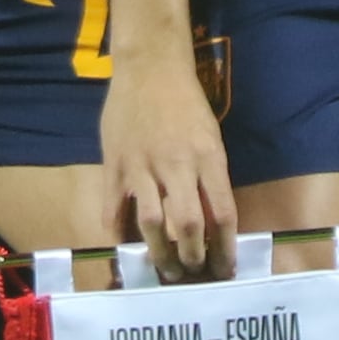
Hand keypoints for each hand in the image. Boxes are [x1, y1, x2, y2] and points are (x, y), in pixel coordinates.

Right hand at [99, 39, 238, 283]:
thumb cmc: (185, 102)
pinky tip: (126, 248)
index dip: (225, 248)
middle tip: (192, 272)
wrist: (150, 67)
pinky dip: (118, 233)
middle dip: (192, 257)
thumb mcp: (210, 136)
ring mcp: (142, 166)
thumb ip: (209, 176)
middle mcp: (177, 165)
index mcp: (208, 157)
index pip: (222, 213)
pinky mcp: (115, 164)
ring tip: (166, 270)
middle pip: (188, 224)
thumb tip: (213, 220)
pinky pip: (113, 208)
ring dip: (160, 253)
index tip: (225, 270)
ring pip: (151, 222)